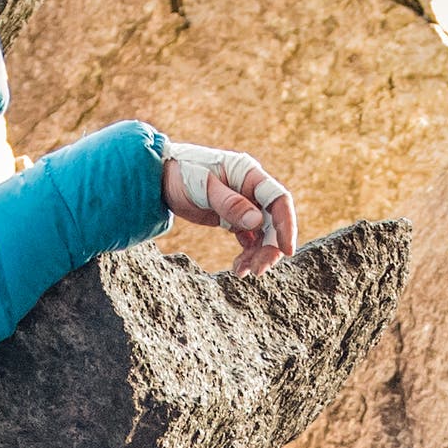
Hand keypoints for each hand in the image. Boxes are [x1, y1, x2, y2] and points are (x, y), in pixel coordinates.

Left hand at [159, 142, 298, 274]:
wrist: (160, 177)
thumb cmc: (182, 174)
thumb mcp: (204, 188)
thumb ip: (230, 204)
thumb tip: (258, 221)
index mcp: (249, 174)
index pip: (278, 200)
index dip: (286, 225)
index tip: (287, 250)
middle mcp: (251, 189)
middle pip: (272, 221)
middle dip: (269, 247)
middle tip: (258, 271)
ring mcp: (244, 204)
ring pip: (261, 233)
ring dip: (257, 255)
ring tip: (243, 273)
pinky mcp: (233, 217)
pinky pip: (248, 238)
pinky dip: (246, 254)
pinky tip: (238, 268)